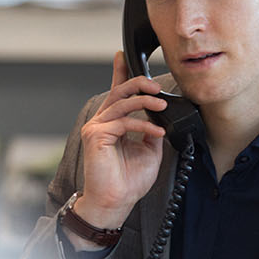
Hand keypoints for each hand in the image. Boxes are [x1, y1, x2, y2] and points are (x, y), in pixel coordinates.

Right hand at [70, 51, 170, 230]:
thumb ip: (152, 130)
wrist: (116, 202)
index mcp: (112, 123)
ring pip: (122, 103)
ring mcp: (95, 128)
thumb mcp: (149, 150)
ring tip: (162, 107)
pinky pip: (123, 122)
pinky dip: (143, 126)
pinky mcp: (95, 136)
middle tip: (158, 88)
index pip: (115, 92)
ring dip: (146, 102)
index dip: (118, 72)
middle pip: (118, 91)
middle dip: (139, 83)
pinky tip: (156, 134)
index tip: (122, 56)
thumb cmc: (128, 181)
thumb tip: (162, 117)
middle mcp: (101, 122)